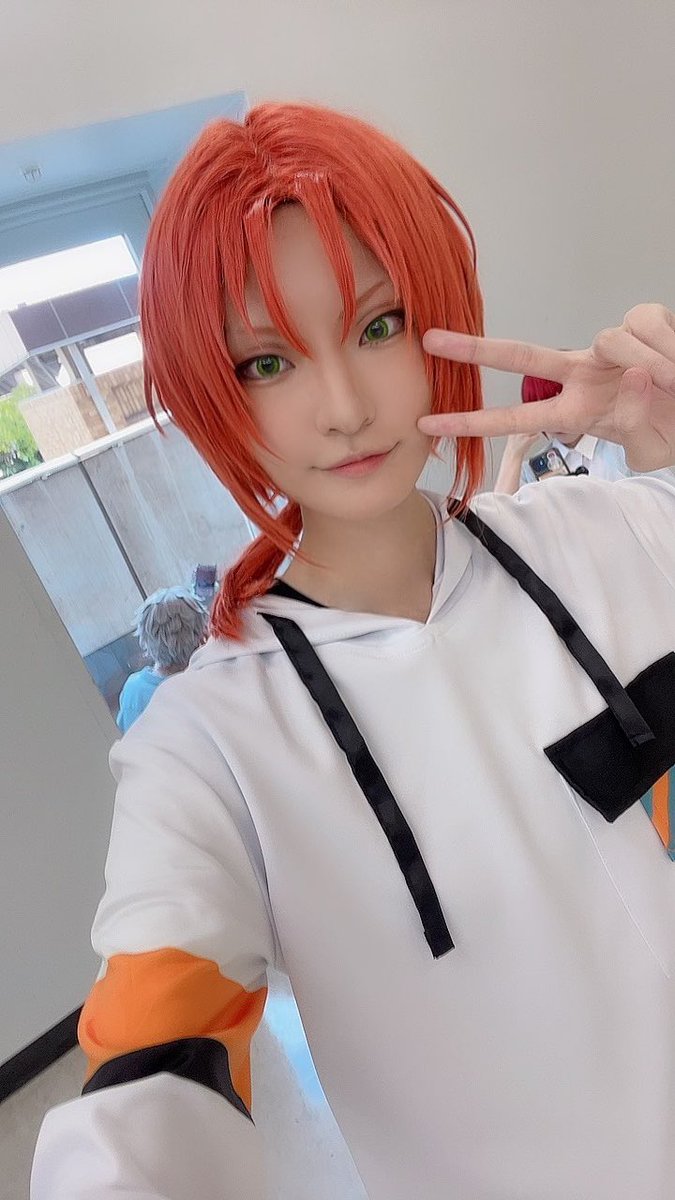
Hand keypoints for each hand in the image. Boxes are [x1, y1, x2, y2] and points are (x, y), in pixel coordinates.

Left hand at [418, 303, 674, 471]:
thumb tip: (636, 376)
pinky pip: (643, 324)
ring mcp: (607, 349)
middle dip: (475, 349)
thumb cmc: (669, 430)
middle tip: (430, 340)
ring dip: (646, 361)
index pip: (517, 417)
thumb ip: (635, 422)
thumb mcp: (647, 446)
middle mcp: (582, 375)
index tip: (429, 424)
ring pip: (608, 340)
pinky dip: (665, 344)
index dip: (473, 421)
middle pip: (522, 356)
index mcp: (576, 410)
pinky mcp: (639, 323)